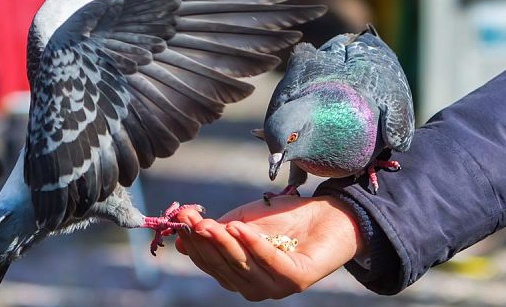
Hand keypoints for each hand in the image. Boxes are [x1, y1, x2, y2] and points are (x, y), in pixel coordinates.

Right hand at [174, 196, 363, 300]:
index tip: (181, 221)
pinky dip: (253, 243)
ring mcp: (275, 287)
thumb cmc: (282, 221)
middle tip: (193, 221)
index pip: (210, 263)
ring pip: (243, 265)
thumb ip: (215, 233)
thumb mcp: (241, 224)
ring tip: (212, 223)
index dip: (195, 243)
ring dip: (225, 244)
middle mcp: (254, 288)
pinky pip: (269, 260)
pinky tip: (239, 227)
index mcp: (238, 277)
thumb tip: (179, 237)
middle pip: (224, 266)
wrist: (325, 217)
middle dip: (207, 242)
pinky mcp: (295, 279)